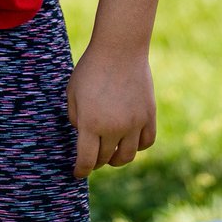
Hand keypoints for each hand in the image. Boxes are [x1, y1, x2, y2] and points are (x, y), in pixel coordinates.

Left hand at [67, 44, 155, 178]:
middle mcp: (114, 128)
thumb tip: (82, 134)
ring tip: (111, 154)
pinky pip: (146, 142)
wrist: (120, 48)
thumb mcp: (72, 91)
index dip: (80, 170)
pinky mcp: (149, 116)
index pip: (86, 160)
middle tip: (92, 157)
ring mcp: (134, 123)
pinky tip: (129, 141)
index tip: (77, 173)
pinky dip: (137, 146)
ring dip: (116, 159)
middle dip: (96, 161)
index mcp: (91, 123)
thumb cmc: (91, 68)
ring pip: (127, 156)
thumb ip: (74, 117)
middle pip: (105, 158)